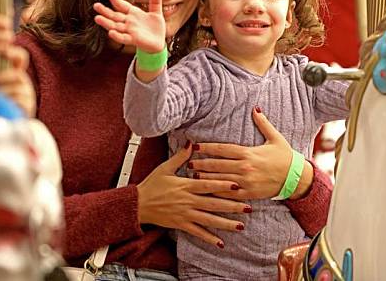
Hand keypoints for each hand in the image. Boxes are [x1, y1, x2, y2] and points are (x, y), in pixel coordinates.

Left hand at [0, 46, 35, 116]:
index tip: (4, 52)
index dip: (14, 53)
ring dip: (2, 90)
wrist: (4, 120)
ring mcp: (27, 93)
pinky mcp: (29, 105)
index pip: (20, 57)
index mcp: (13, 72)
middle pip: (18, 73)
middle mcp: (22, 81)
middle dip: (2, 76)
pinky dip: (8, 101)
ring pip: (17, 88)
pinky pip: (20, 100)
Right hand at [93, 0, 165, 52]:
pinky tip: (111, 33)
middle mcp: (128, 22)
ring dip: (106, 23)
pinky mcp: (133, 40)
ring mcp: (130, 31)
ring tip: (97, 18)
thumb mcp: (156, 13)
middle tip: (96, 5)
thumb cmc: (155, 28)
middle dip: (105, 11)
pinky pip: (124, 38)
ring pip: (116, 26)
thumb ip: (155, 3)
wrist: (159, 42)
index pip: (122, 5)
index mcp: (133, 13)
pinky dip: (117, 36)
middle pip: (115, 16)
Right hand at [136, 141, 250, 247]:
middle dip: (232, 206)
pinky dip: (209, 238)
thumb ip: (180, 156)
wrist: (137, 204)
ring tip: (240, 226)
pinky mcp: (180, 224)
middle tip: (248, 207)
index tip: (237, 185)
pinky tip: (221, 242)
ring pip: (209, 220)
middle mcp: (188, 201)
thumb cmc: (151, 185)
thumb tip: (191, 143)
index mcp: (185, 185)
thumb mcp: (165, 168)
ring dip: (225, 223)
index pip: (208, 185)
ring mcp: (185, 214)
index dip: (223, 185)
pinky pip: (197, 232)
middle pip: (213, 204)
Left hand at [191, 108, 314, 199]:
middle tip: (188, 162)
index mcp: (249, 152)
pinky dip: (217, 192)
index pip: (222, 149)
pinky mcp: (249, 193)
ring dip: (205, 178)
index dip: (207, 148)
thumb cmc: (285, 157)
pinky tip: (207, 191)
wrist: (296, 177)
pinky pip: (229, 194)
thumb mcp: (275, 138)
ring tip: (193, 176)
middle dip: (201, 163)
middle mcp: (245, 167)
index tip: (195, 146)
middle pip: (217, 165)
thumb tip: (255, 108)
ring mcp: (246, 181)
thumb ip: (263, 123)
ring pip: (220, 179)